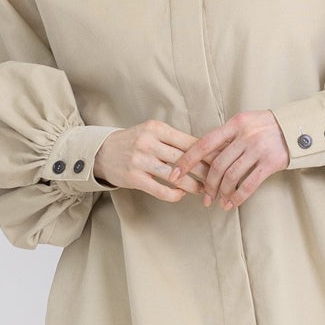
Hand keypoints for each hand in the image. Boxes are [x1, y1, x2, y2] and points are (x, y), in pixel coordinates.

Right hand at [94, 120, 209, 201]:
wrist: (101, 152)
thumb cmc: (133, 142)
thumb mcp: (152, 133)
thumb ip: (174, 140)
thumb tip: (206, 150)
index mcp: (157, 128)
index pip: (189, 142)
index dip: (208, 153)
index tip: (223, 161)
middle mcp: (148, 142)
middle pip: (185, 159)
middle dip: (206, 171)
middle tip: (220, 179)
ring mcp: (140, 160)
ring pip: (175, 175)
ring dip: (194, 185)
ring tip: (205, 191)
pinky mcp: (134, 178)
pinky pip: (160, 189)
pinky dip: (174, 194)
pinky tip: (181, 195)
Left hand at [170, 110, 288, 210]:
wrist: (298, 128)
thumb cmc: (266, 127)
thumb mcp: (245, 123)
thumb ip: (226, 137)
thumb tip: (202, 155)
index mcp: (235, 124)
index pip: (204, 143)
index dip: (187, 160)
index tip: (174, 173)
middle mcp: (245, 135)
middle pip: (217, 164)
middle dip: (207, 184)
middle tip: (203, 197)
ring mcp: (258, 149)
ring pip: (232, 176)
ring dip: (221, 192)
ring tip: (218, 202)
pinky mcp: (271, 162)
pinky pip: (249, 184)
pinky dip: (238, 196)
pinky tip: (232, 203)